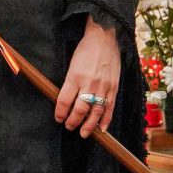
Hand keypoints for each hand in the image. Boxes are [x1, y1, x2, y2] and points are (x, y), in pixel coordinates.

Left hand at [56, 19, 122, 138]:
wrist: (104, 38)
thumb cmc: (86, 50)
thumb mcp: (72, 65)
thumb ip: (70, 83)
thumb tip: (66, 101)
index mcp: (75, 76)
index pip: (64, 100)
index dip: (60, 113)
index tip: (58, 118)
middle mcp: (89, 83)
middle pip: (80, 109)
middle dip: (73, 121)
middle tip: (69, 126)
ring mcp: (103, 86)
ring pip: (96, 111)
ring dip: (89, 125)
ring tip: (83, 133)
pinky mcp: (114, 87)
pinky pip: (110, 107)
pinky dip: (106, 119)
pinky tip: (102, 129)